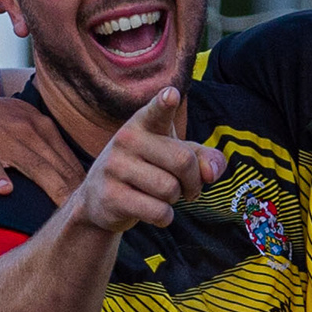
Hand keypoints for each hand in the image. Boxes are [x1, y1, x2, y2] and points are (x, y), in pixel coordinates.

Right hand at [0, 90, 88, 205]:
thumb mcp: (23, 127)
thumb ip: (48, 148)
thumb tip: (76, 178)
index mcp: (41, 126)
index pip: (70, 160)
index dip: (88, 185)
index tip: (103, 206)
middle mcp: (26, 129)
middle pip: (57, 165)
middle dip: (77, 190)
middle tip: (95, 216)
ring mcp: (0, 137)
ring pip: (31, 164)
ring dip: (50, 186)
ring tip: (65, 209)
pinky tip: (5, 191)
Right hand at [66, 89, 223, 236]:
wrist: (99, 199)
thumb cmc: (147, 170)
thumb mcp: (175, 157)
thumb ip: (204, 158)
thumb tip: (211, 174)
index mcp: (143, 123)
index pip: (157, 111)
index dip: (165, 103)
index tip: (171, 94)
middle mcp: (126, 139)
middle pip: (183, 161)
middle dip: (193, 182)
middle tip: (187, 189)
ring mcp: (115, 167)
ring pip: (170, 189)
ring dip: (175, 199)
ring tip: (162, 195)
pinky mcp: (111, 196)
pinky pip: (158, 211)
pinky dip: (164, 216)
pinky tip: (151, 210)